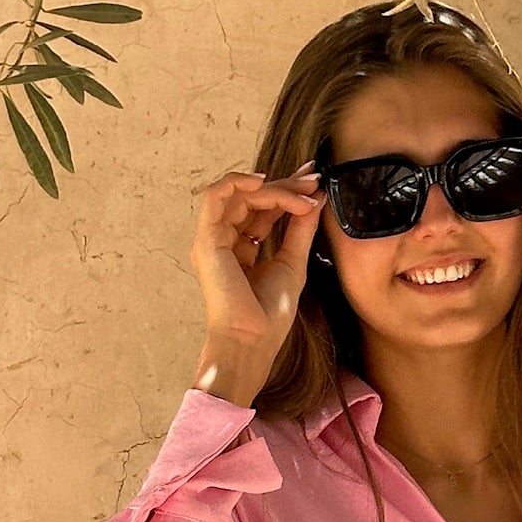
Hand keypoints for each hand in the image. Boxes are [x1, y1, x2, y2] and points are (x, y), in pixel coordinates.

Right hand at [189, 161, 326, 371]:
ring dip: (271, 187)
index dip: (287, 192)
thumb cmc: (269, 315)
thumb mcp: (293, 262)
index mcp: (240, 248)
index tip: (314, 184)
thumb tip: (315, 198)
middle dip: (285, 185)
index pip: (262, 209)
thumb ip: (300, 229)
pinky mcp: (206, 240)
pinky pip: (216, 196)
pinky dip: (238, 182)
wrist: (253, 340)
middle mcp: (223, 240)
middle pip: (251, 198)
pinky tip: (266, 183)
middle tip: (312, 181)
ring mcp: (212, 239)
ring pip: (238, 193)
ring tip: (300, 190)